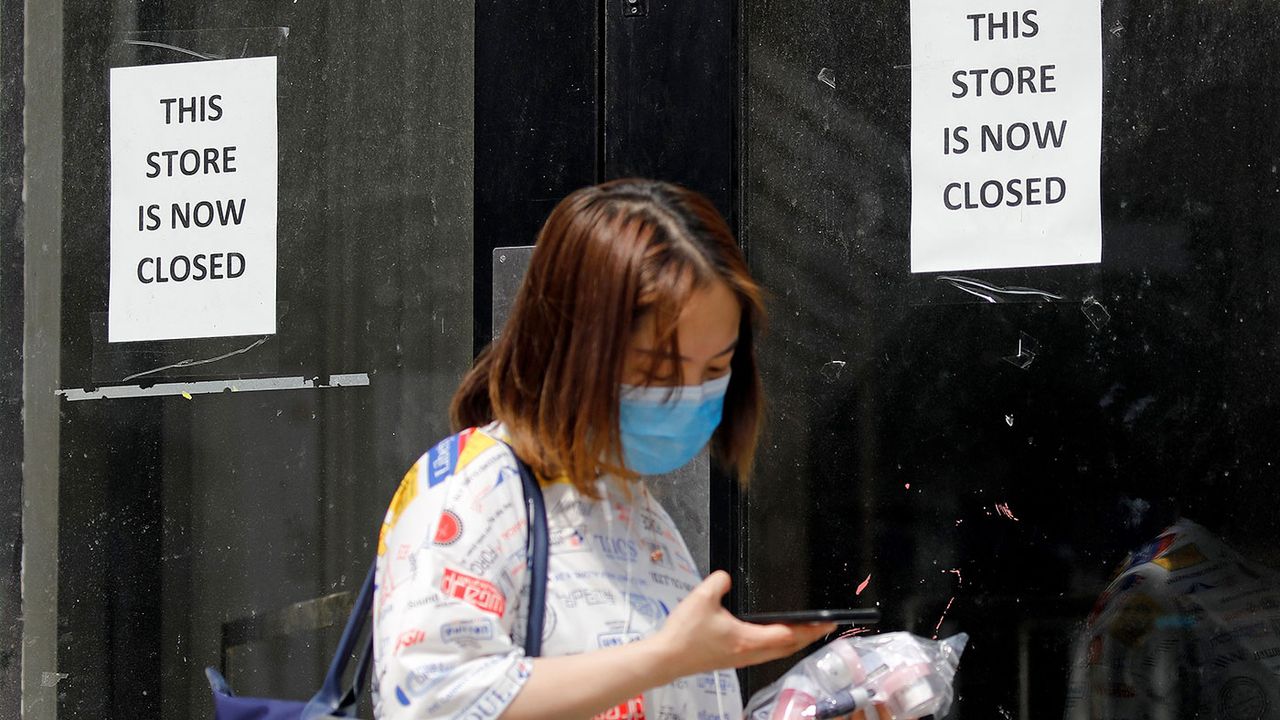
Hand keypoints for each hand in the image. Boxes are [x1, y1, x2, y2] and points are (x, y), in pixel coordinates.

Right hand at [647, 570, 835, 682]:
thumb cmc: (684, 633)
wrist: (667, 658)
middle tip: (825, 627)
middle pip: (788, 647)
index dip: (811, 629)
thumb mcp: (702, 597)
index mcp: (748, 639)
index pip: (788, 634)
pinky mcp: (733, 660)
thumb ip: (719, 581)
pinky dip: (779, 646)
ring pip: (777, 653)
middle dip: (809, 637)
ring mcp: (742, 659)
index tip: (827, 623)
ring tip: (806, 632)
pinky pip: (766, 653)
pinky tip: (776, 638)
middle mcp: (749, 653)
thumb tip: (728, 576)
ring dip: (795, 643)